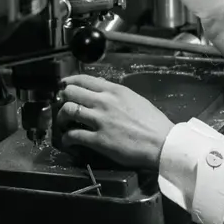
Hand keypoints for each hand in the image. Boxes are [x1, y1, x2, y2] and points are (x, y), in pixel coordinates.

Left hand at [55, 74, 174, 170]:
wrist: (162, 143)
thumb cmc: (153, 122)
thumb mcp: (135, 99)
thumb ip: (115, 93)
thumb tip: (100, 87)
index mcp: (114, 90)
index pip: (83, 79)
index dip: (68, 83)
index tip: (63, 87)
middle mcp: (104, 102)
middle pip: (70, 93)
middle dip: (63, 99)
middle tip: (63, 106)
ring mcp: (100, 121)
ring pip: (68, 111)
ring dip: (61, 118)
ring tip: (64, 124)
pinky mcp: (98, 140)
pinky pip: (73, 135)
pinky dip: (66, 138)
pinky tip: (68, 141)